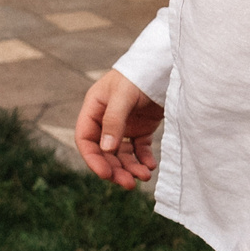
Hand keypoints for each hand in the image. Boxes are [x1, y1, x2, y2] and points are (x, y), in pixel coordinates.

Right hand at [73, 67, 162, 188]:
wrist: (164, 66)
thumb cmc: (139, 75)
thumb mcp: (122, 96)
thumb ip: (113, 121)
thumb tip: (106, 149)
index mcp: (93, 110)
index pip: (86, 140)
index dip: (93, 159)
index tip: (105, 174)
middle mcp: (106, 120)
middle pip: (104, 152)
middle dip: (115, 169)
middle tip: (128, 184)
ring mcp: (124, 126)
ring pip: (122, 154)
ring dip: (130, 168)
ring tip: (144, 176)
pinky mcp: (141, 129)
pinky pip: (139, 150)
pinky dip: (143, 159)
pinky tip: (150, 166)